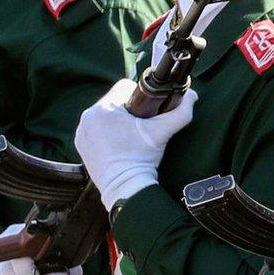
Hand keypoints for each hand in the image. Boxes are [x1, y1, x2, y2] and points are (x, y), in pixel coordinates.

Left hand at [74, 79, 197, 209]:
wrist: (126, 187)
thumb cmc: (142, 158)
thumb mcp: (163, 132)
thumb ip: (181, 112)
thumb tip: (193, 95)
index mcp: (104, 108)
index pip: (123, 87)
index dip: (139, 97)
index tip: (147, 111)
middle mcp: (88, 117)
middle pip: (113, 102)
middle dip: (128, 110)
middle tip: (140, 127)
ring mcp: (81, 132)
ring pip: (103, 116)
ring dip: (115, 121)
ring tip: (129, 137)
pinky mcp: (80, 145)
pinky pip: (94, 130)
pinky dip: (105, 134)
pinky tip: (117, 145)